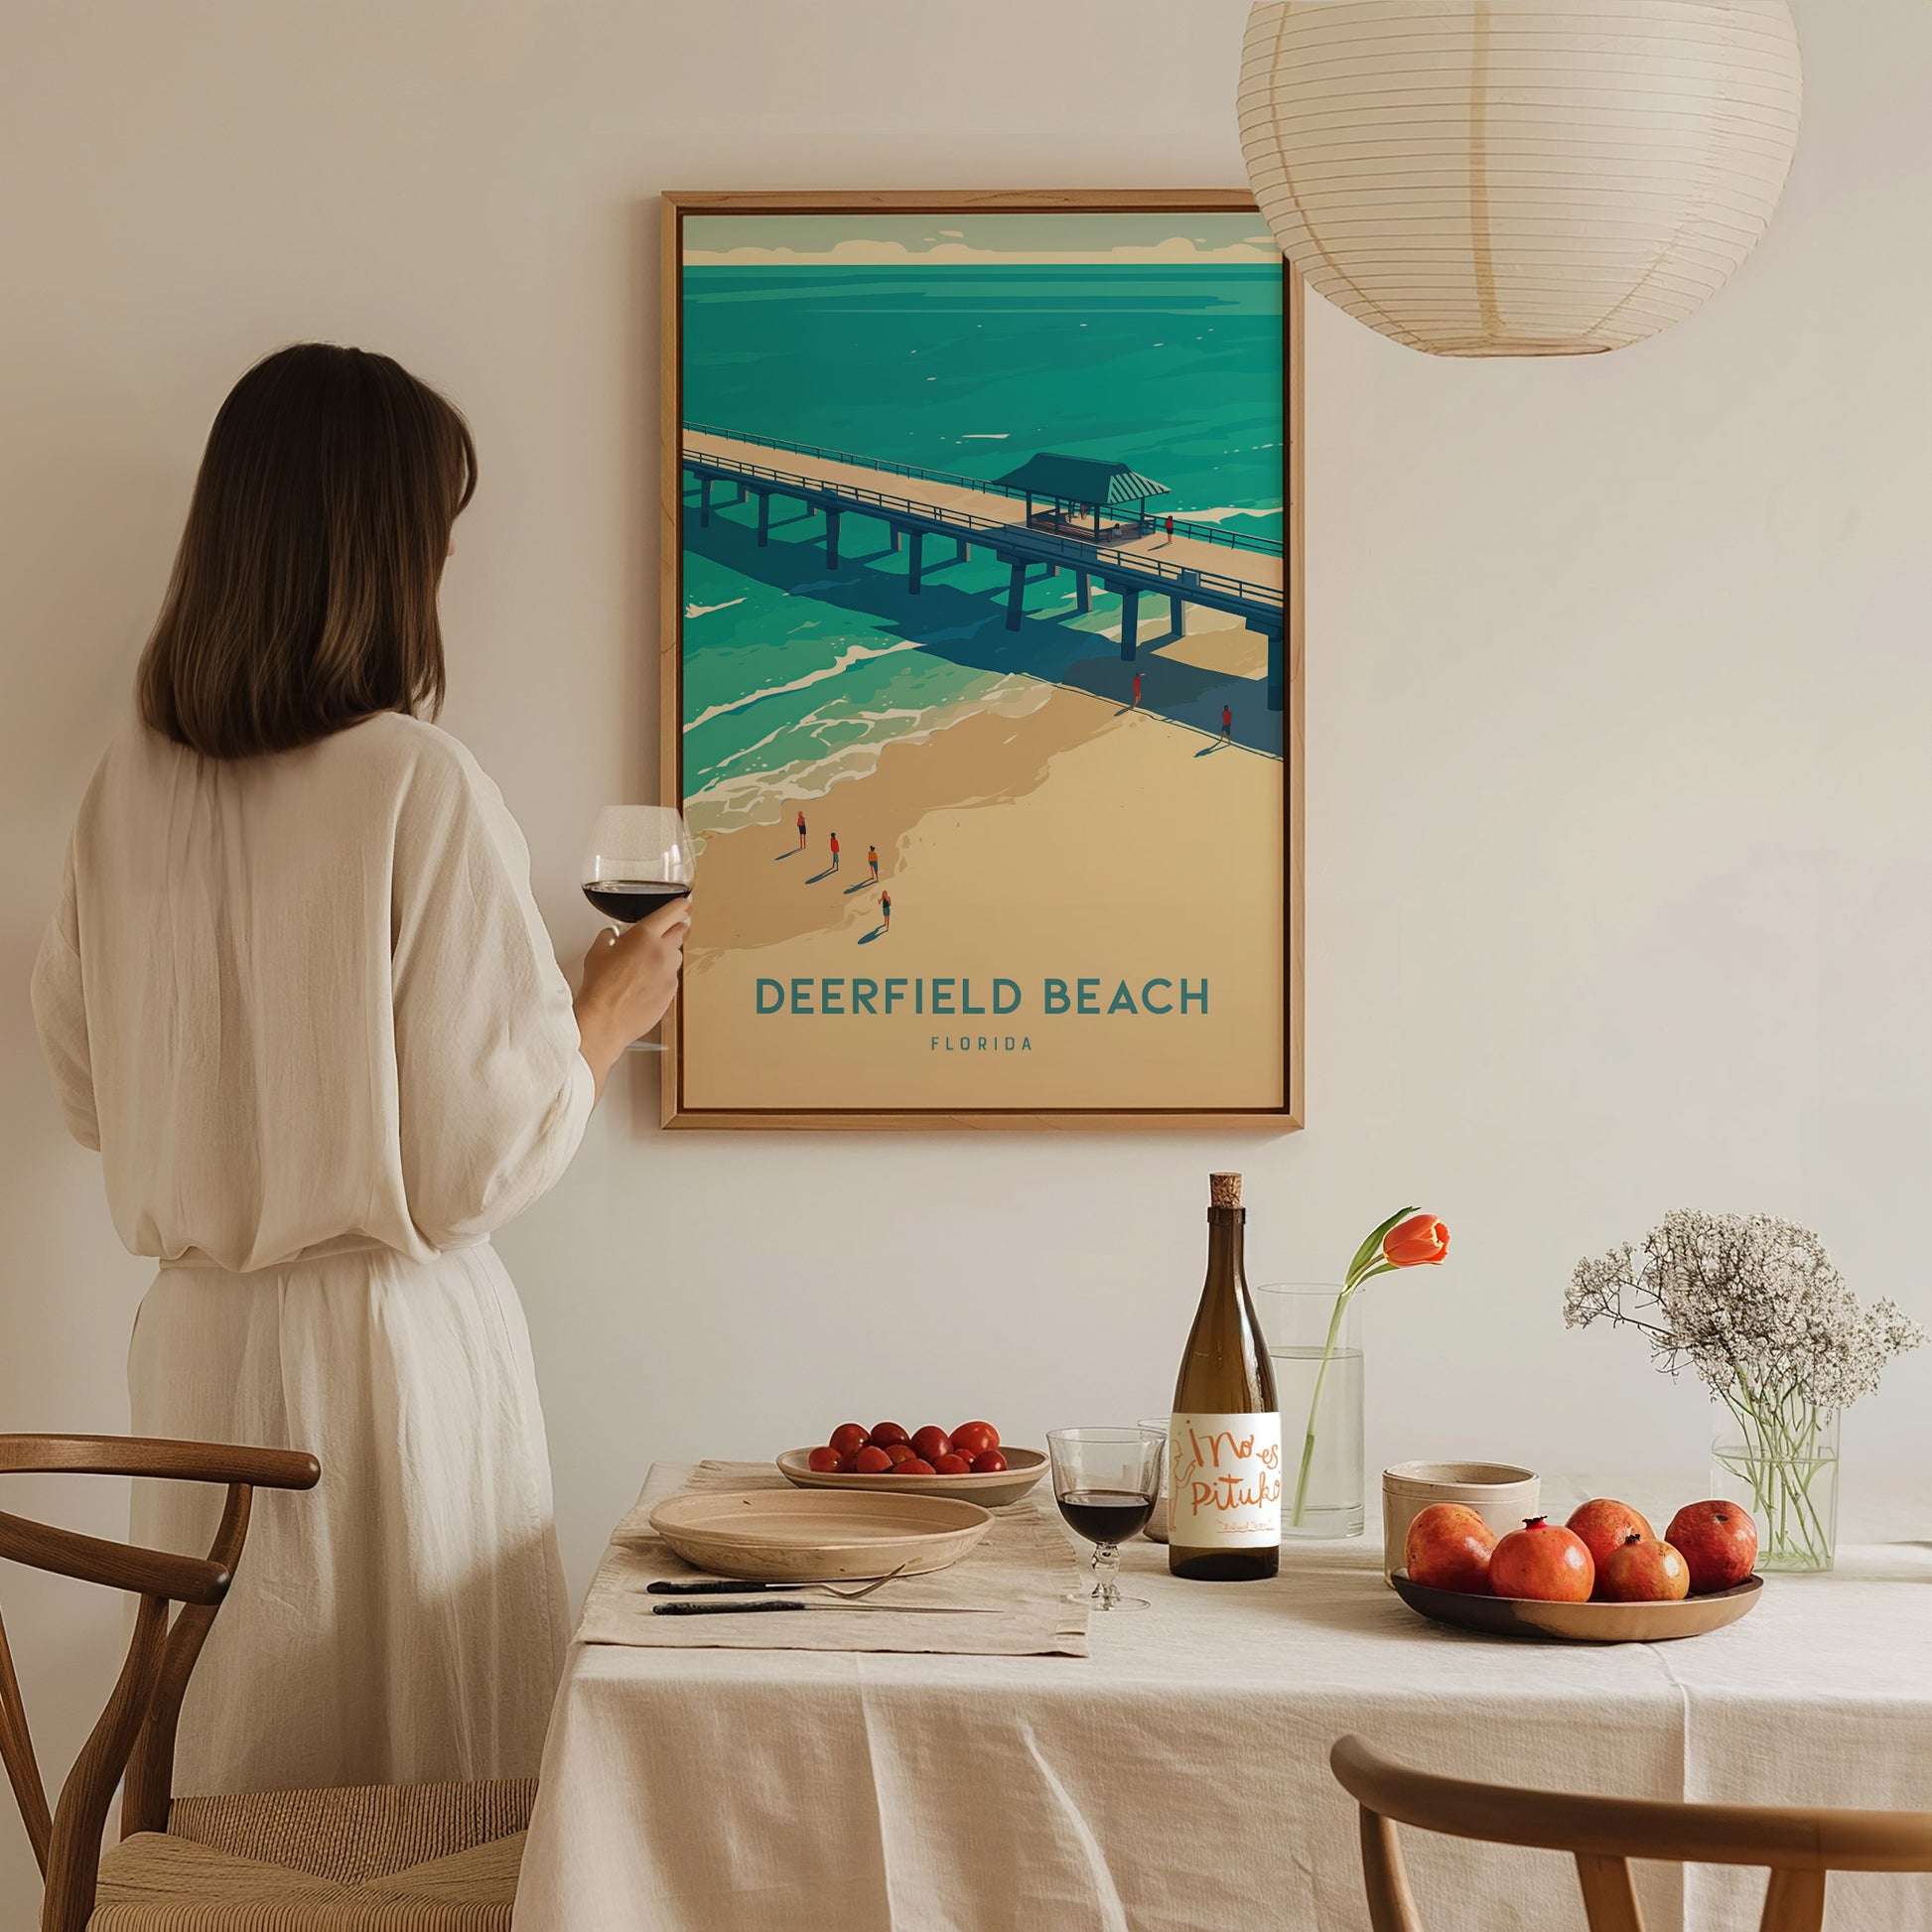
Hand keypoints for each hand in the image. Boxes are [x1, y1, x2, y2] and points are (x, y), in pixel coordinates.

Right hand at [574, 895, 691, 1095]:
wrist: (605, 1020)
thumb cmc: (600, 988)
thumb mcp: (597, 952)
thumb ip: (609, 937)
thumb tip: (612, 935)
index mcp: (645, 935)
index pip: (673, 911)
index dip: (680, 907)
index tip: (684, 906)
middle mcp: (662, 952)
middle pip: (680, 932)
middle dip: (673, 930)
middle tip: (662, 933)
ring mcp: (670, 973)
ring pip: (676, 956)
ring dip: (667, 955)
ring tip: (646, 965)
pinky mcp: (672, 992)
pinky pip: (672, 978)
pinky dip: (663, 977)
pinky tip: (645, 985)